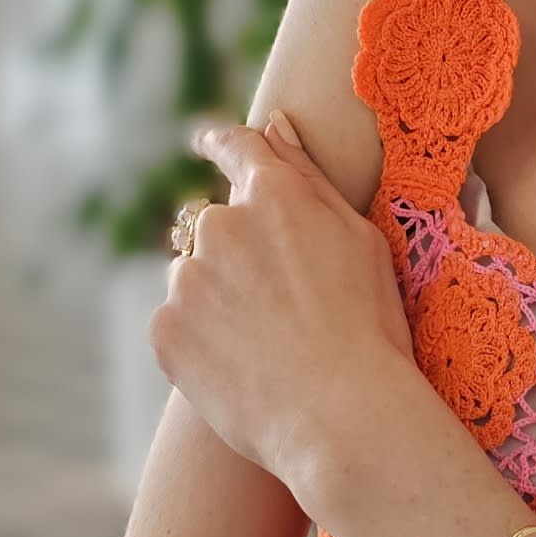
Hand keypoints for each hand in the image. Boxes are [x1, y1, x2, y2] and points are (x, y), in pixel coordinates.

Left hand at [150, 109, 413, 492]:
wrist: (341, 413)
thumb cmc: (370, 322)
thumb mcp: (359, 238)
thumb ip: (308, 175)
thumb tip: (273, 123)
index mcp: (276, 195)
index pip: (238, 148)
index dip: (221, 143)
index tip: (205, 141)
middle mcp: (223, 225)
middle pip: (216, 224)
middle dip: (238, 250)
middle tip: (281, 301)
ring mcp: (188, 278)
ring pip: (196, 276)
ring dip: (220, 296)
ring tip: (269, 343)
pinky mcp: (166, 330)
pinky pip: (178, 323)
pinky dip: (203, 339)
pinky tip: (245, 365)